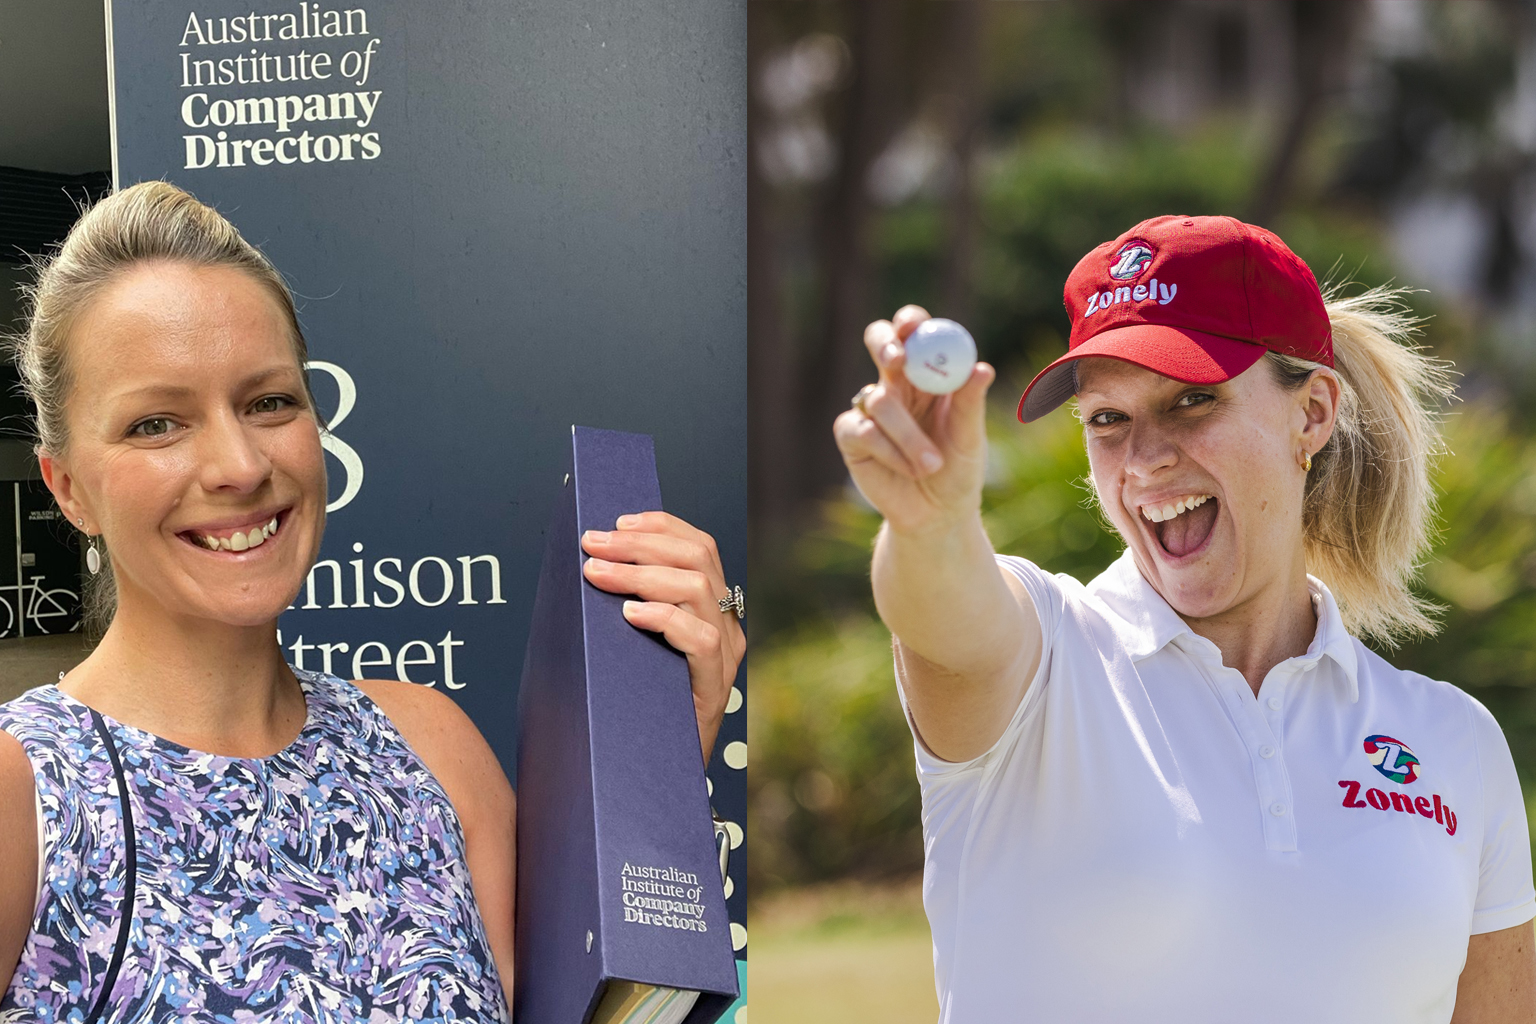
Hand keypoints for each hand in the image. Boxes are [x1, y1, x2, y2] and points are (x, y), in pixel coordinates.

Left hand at [580, 512, 743, 762]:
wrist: (657, 780)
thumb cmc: (635, 709)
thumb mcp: (632, 648)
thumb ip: (625, 609)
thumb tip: (584, 566)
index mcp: (710, 609)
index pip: (699, 546)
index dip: (660, 525)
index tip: (617, 521)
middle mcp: (726, 626)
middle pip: (697, 557)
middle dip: (639, 544)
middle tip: (592, 545)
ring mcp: (726, 658)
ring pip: (697, 589)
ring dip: (640, 573)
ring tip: (598, 575)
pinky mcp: (716, 690)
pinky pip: (701, 639)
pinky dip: (663, 618)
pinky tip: (629, 616)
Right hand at [832, 304, 995, 534]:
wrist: (938, 514)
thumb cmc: (959, 470)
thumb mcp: (970, 437)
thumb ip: (970, 403)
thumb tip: (981, 368)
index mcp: (928, 373)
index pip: (914, 332)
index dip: (910, 323)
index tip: (913, 325)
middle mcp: (897, 383)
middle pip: (878, 341)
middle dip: (884, 344)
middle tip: (896, 358)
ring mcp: (871, 409)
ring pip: (879, 399)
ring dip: (908, 434)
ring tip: (931, 464)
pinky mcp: (852, 436)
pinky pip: (864, 431)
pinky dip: (891, 452)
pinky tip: (908, 470)